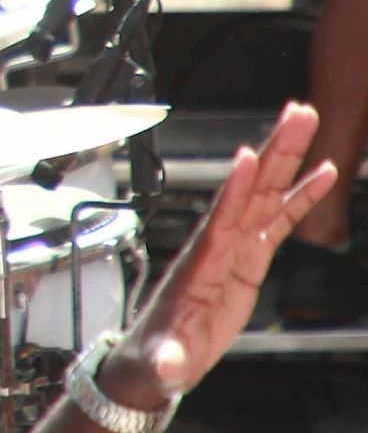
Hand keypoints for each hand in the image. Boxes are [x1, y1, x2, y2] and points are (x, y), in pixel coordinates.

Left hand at [94, 102, 336, 408]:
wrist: (158, 358)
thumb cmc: (158, 354)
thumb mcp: (164, 361)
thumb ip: (169, 361)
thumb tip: (170, 367)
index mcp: (200, 265)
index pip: (220, 220)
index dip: (235, 191)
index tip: (246, 155)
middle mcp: (217, 245)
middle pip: (250, 190)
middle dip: (272, 151)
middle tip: (296, 113)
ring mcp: (234, 247)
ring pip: (266, 193)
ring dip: (287, 157)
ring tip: (307, 120)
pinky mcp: (248, 257)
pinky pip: (279, 219)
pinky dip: (301, 195)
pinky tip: (323, 173)